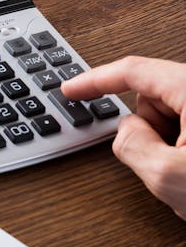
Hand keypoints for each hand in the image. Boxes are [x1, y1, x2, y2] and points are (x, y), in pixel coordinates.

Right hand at [61, 56, 185, 218]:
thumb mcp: (167, 175)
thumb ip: (130, 144)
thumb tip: (124, 131)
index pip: (132, 71)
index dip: (94, 80)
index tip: (71, 89)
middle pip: (153, 97)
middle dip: (147, 129)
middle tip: (161, 160)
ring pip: (171, 115)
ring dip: (169, 143)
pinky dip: (184, 148)